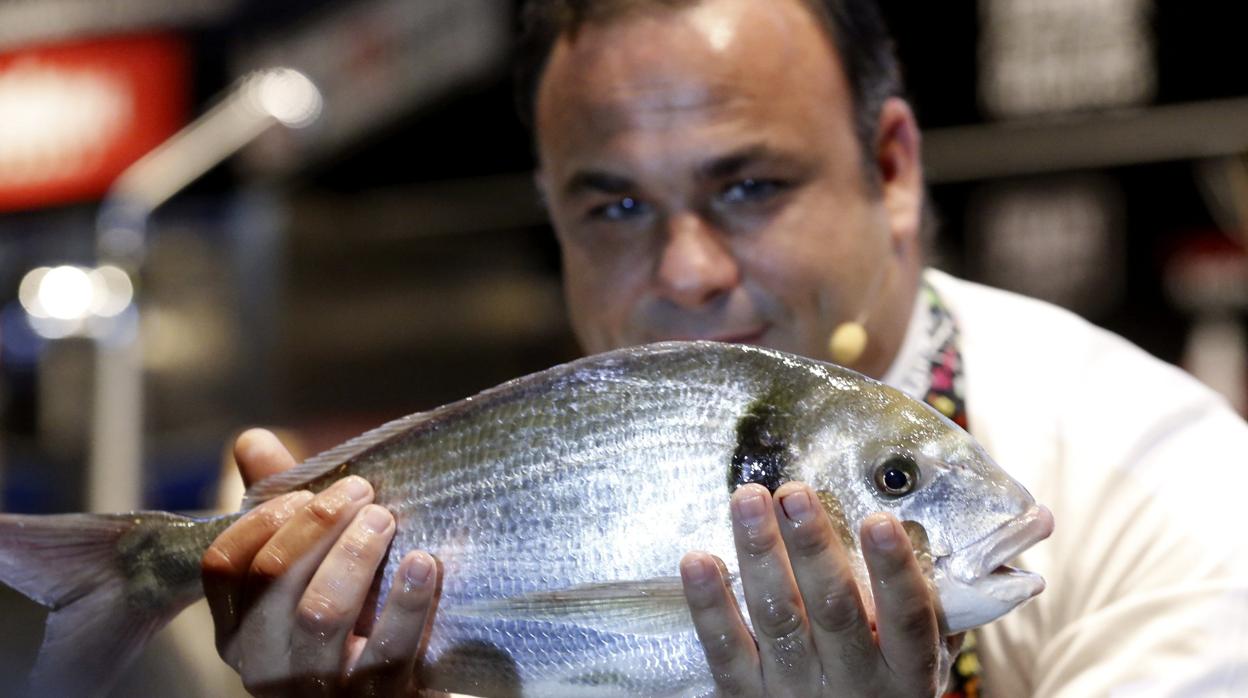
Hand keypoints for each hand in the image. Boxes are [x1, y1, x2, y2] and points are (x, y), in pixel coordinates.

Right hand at [202, 428, 440, 695]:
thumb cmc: (349, 619)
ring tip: (386, 519)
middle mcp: (264, 664)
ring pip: (320, 612)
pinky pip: (386, 651)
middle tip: (362, 492)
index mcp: (238, 629)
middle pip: (272, 578)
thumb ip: (281, 508)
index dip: (265, 517)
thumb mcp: (310, 568)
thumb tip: (252, 438)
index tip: (310, 490)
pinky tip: (422, 563)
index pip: (224, 564)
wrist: (393, 692)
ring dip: (356, 553)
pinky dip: (406, 601)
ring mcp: (317, 690)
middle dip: (318, 522)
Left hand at [680, 482, 957, 696]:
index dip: (894, 570)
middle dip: (813, 546)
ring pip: (777, 618)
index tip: (879, 520)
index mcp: (907, 673)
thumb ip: (922, 609)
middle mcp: (854, 684)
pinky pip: (725, 650)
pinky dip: (709, 604)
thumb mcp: (918, 664)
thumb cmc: (883, 693)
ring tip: (748, 499)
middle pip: (833, 609)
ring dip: (760, 553)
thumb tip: (917, 528)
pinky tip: (698, 559)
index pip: (907, 618)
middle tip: (794, 492)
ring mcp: (796, 692)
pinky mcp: (747, 697)